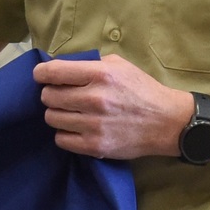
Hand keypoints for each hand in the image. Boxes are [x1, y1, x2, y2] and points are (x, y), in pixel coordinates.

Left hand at [32, 54, 190, 158]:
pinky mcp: (95, 145)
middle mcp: (94, 99)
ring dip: (58, 114)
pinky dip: (65, 133)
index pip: (53, 72)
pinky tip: (76, 128)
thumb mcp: (120, 66)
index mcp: (100, 74)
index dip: (41, 73)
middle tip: (63, 96)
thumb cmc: (142, 90)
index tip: (41, 76)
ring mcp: (93, 124)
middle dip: (52, 94)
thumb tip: (62, 67)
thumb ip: (90, 64)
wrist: (167, 122)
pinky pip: (61, 139)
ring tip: (71, 112)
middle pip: (48, 96)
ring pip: (51, 118)